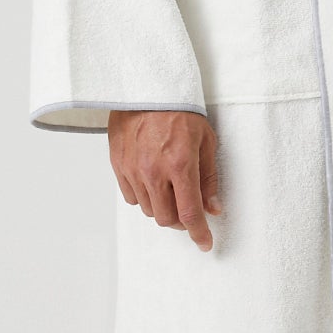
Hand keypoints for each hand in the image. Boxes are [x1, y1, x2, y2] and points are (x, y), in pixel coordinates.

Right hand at [107, 109, 221, 249]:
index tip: (205, 243)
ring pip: (148, 210)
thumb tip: (213, 208)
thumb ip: (209, 178)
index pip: (189, 213)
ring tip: (171, 191)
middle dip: (181, 222)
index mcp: (180, 164)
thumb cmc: (179, 109)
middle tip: (189, 212)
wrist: (145, 88)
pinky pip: (132, 196)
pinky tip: (153, 182)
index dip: (199, 234)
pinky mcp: (118, 165)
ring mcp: (133, 169)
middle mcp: (154, 171)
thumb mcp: (205, 140)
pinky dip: (144, 197)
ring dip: (163, 208)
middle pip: (166, 219)